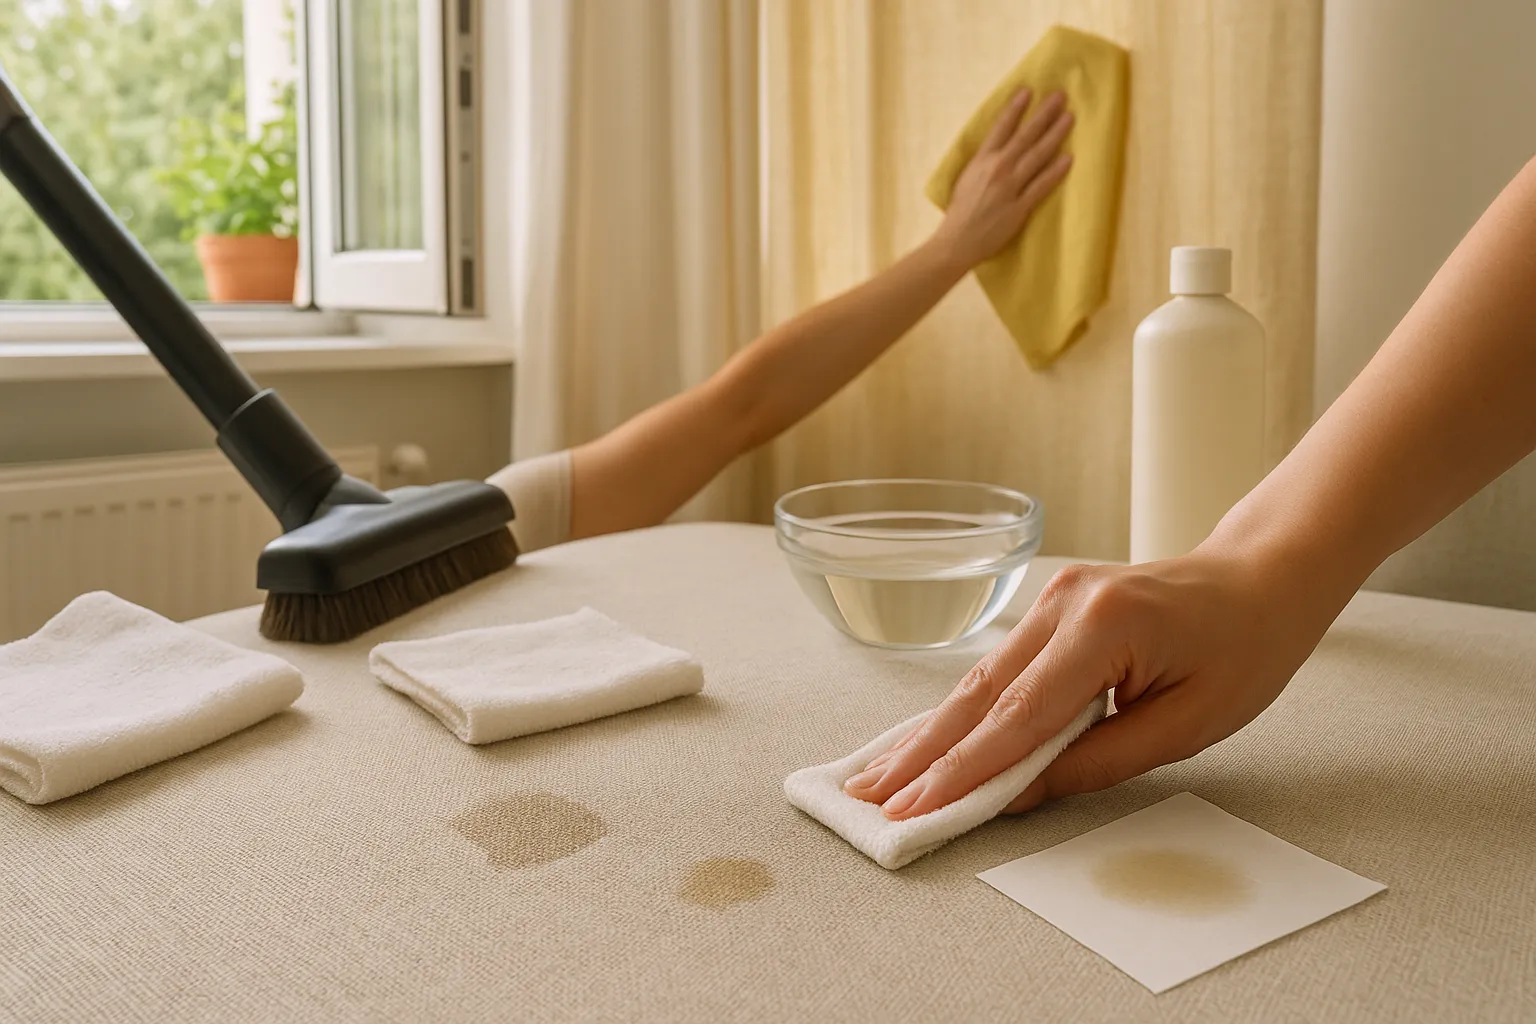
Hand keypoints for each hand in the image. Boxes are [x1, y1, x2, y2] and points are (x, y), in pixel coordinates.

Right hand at [843, 549, 1345, 817]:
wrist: (1259, 579)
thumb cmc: (1242, 651)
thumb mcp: (1186, 724)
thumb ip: (1096, 760)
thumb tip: (1016, 792)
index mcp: (1105, 627)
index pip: (1019, 716)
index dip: (964, 770)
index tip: (917, 808)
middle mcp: (1063, 602)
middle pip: (979, 693)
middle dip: (922, 754)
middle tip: (870, 798)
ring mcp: (1050, 598)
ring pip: (977, 681)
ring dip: (930, 734)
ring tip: (879, 777)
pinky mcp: (1047, 605)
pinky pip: (996, 668)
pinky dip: (961, 712)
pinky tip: (925, 740)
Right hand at [932, 87, 1073, 269]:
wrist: (956, 241)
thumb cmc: (959, 211)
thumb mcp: (966, 178)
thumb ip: (983, 162)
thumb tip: (998, 147)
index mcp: (981, 160)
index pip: (1001, 128)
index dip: (1015, 109)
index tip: (1028, 91)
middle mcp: (997, 169)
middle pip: (1025, 136)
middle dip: (1043, 114)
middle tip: (1060, 96)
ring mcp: (1010, 187)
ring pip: (1037, 156)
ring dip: (1054, 135)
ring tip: (1069, 118)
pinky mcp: (1019, 207)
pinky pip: (1041, 186)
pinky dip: (1055, 171)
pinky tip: (1068, 158)